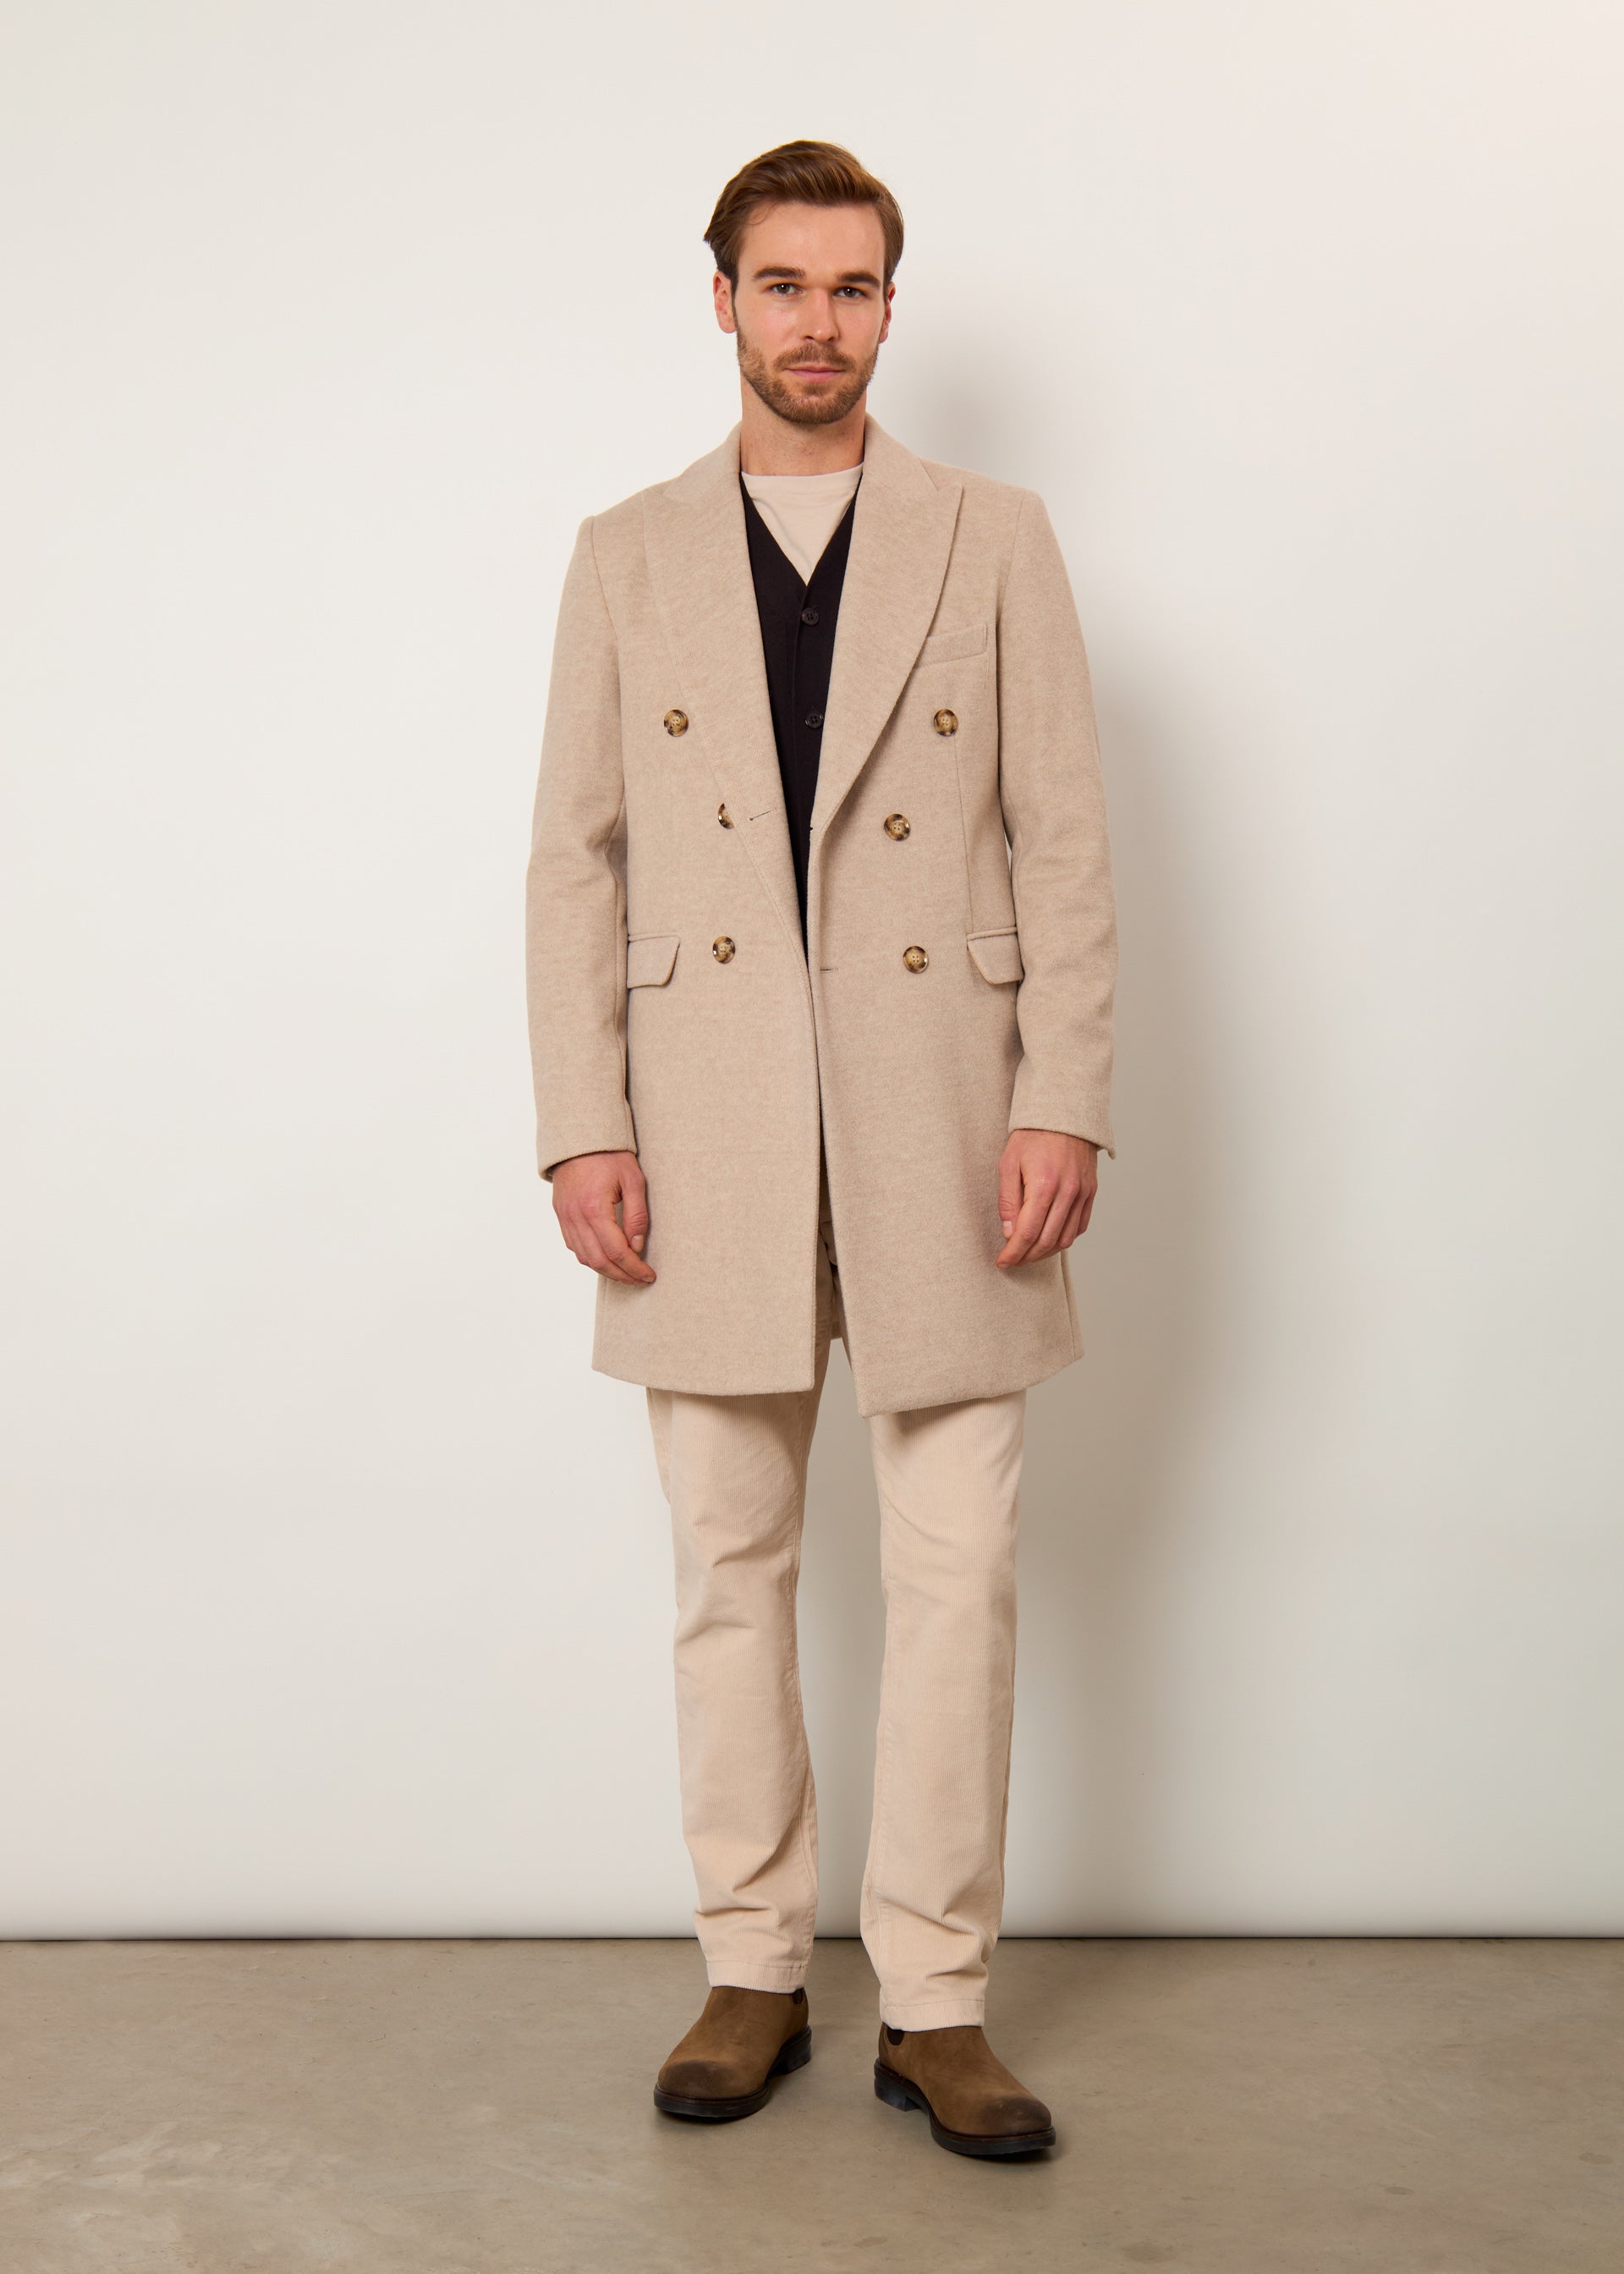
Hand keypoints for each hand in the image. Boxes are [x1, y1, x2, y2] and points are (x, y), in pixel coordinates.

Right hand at [551, 1150, 655, 1285]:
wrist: (580, 1138)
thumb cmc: (609, 1156)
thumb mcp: (633, 1180)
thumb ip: (637, 1215)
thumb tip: (637, 1246)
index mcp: (595, 1209)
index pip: (616, 1252)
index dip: (634, 1268)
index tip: (648, 1275)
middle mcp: (576, 1217)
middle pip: (599, 1261)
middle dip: (621, 1275)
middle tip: (639, 1279)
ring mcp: (565, 1217)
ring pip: (584, 1257)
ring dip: (605, 1270)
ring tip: (625, 1272)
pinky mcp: (561, 1214)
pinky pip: (573, 1245)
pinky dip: (590, 1257)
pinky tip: (605, 1257)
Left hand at [996, 1129, 1098, 1268]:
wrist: (1063, 1114)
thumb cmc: (1031, 1136)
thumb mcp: (1008, 1164)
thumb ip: (1008, 1200)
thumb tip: (1010, 1233)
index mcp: (1044, 1185)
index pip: (1027, 1232)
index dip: (1013, 1253)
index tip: (1003, 1262)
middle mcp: (1067, 1192)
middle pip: (1047, 1241)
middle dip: (1027, 1257)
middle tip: (1013, 1260)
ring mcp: (1083, 1193)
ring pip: (1066, 1238)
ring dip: (1046, 1252)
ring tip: (1029, 1252)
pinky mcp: (1091, 1191)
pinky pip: (1080, 1226)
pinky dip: (1064, 1238)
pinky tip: (1049, 1238)